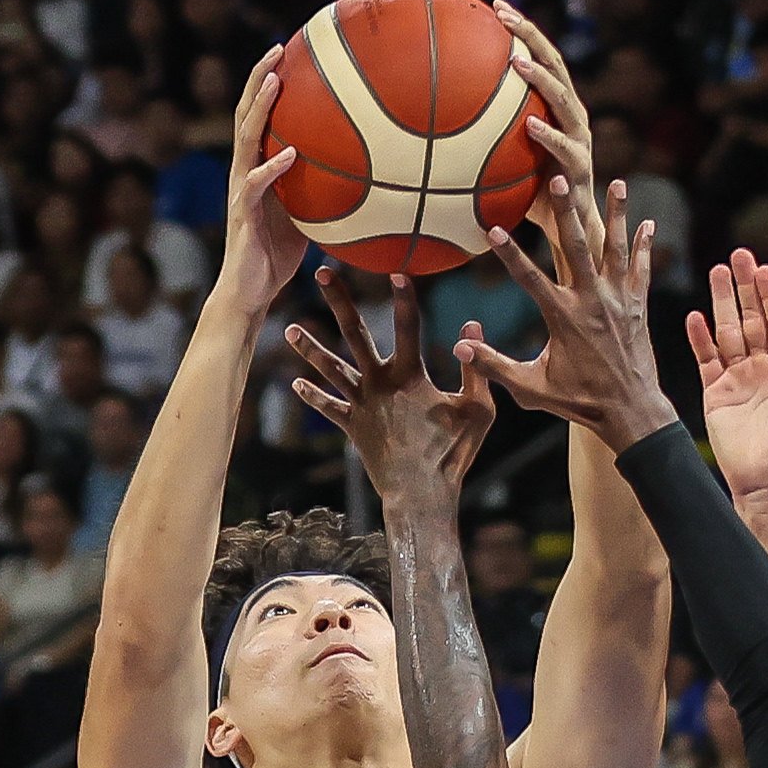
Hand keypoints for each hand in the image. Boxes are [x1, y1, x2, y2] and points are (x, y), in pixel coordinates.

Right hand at [214, 48, 306, 320]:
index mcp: (257, 167)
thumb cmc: (278, 254)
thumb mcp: (307, 213)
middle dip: (259, 78)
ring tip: (275, 82)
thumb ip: (322, 189)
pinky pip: (256, 186)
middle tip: (276, 48)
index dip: (268, 82)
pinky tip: (289, 154)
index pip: (259, 115)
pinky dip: (272, 168)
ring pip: (245, 140)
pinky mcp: (243, 215)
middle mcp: (244, 171)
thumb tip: (367, 175)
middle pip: (246, 114)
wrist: (251, 291)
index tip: (287, 51)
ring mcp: (241, 190)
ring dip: (259, 109)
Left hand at [285, 267, 498, 513]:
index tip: (398, 271)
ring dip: (310, 348)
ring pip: (330, 368)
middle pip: (355, 334)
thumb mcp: (478, 411)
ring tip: (289, 329)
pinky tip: (295, 384)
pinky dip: (313, 396)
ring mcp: (361, 405)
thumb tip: (473, 328)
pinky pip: (328, 408)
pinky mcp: (352, 426)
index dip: (405, 298)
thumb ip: (475, 370)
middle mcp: (379, 384)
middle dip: (339, 301)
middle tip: (323, 272)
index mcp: (411, 377)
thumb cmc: (454, 454)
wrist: (420, 496)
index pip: (409, 327)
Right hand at [460, 176, 672, 445]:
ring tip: (616, 181)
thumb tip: (459, 347)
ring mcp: (618, 301)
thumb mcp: (532, 389)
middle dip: (567, 212)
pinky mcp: (638, 306)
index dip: (509, 253)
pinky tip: (647, 222)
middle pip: (577, 248)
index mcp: (564, 318)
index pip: (529, 278)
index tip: (491, 226)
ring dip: (616, 214)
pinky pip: (642, 269)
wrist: (632, 413)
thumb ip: (494, 366)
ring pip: (616, 249)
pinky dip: (644, 245)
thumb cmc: (579, 402)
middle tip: (560, 178)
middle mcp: (592, 303)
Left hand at [490, 3, 591, 213]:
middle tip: (505, 17)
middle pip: (555, 65)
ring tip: (518, 62)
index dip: (523, 29)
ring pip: (564, 100)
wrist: (571, 229)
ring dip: (541, 79)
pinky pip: (564, 148)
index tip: (497, 5)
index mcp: (556, 108)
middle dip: (531, 37)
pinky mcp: (581, 169)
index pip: (542, 58)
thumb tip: (430, 123)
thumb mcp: (506, 158)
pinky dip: (548, 136)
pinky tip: (530, 124)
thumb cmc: (532, 192)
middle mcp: (571, 117)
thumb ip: (484, 137)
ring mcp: (579, 141)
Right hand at [687, 249, 767, 503]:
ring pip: (728, 331)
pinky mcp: (715, 392)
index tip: (763, 268)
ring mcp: (739, 378)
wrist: (766, 484)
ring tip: (716, 271)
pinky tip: (696, 316)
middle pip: (753, 318)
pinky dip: (700, 338)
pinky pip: (706, 359)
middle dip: (745, 287)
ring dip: (722, 302)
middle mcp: (764, 367)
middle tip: (737, 256)